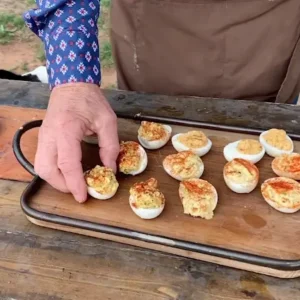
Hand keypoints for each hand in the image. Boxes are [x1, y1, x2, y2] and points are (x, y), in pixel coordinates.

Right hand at [34, 83, 118, 202]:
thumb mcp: (107, 121)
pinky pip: (42, 161)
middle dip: (63, 185)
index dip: (75, 183)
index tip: (83, 196)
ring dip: (56, 180)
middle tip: (80, 189)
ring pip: (41, 168)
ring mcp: (43, 137)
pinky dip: (53, 172)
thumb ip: (110, 146)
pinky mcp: (43, 138)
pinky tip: (67, 172)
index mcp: (66, 130)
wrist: (72, 86)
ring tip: (74, 182)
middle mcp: (49, 135)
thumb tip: (110, 169)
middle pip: (47, 170)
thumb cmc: (90, 100)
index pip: (67, 163)